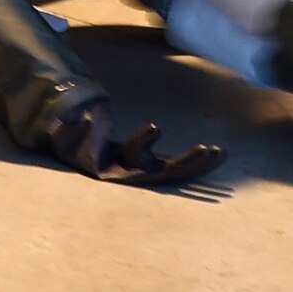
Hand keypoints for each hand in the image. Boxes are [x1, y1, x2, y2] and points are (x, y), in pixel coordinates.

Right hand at [48, 102, 226, 185]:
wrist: (80, 155)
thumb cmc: (75, 142)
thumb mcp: (71, 134)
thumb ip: (77, 127)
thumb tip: (86, 117)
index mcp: (113, 167)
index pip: (130, 156)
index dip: (143, 142)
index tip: (156, 125)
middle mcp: (134, 174)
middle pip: (162, 173)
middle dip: (184, 162)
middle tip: (206, 149)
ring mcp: (147, 172)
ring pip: (177, 173)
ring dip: (199, 165)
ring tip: (221, 152)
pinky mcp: (157, 167)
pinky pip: (182, 169)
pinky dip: (200, 163)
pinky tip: (219, 154)